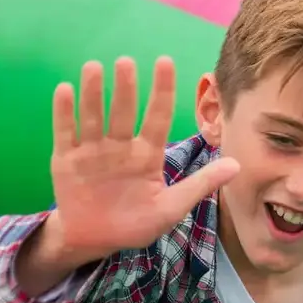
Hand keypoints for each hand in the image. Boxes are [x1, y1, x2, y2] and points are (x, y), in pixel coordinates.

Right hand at [41, 55, 238, 265]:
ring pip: (94, 117)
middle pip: (123, 112)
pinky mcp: (66, 160)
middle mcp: (119, 146)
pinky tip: (65, 90)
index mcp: (146, 154)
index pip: (156, 117)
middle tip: (127, 62)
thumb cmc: (135, 223)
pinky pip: (66, 133)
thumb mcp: (171, 208)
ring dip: (93, 93)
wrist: (94, 240)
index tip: (165, 62)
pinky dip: (64, 113)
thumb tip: (238, 165)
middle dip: (126, 88)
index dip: (162, 90)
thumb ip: (200, 185)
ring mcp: (92, 151)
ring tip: (94, 67)